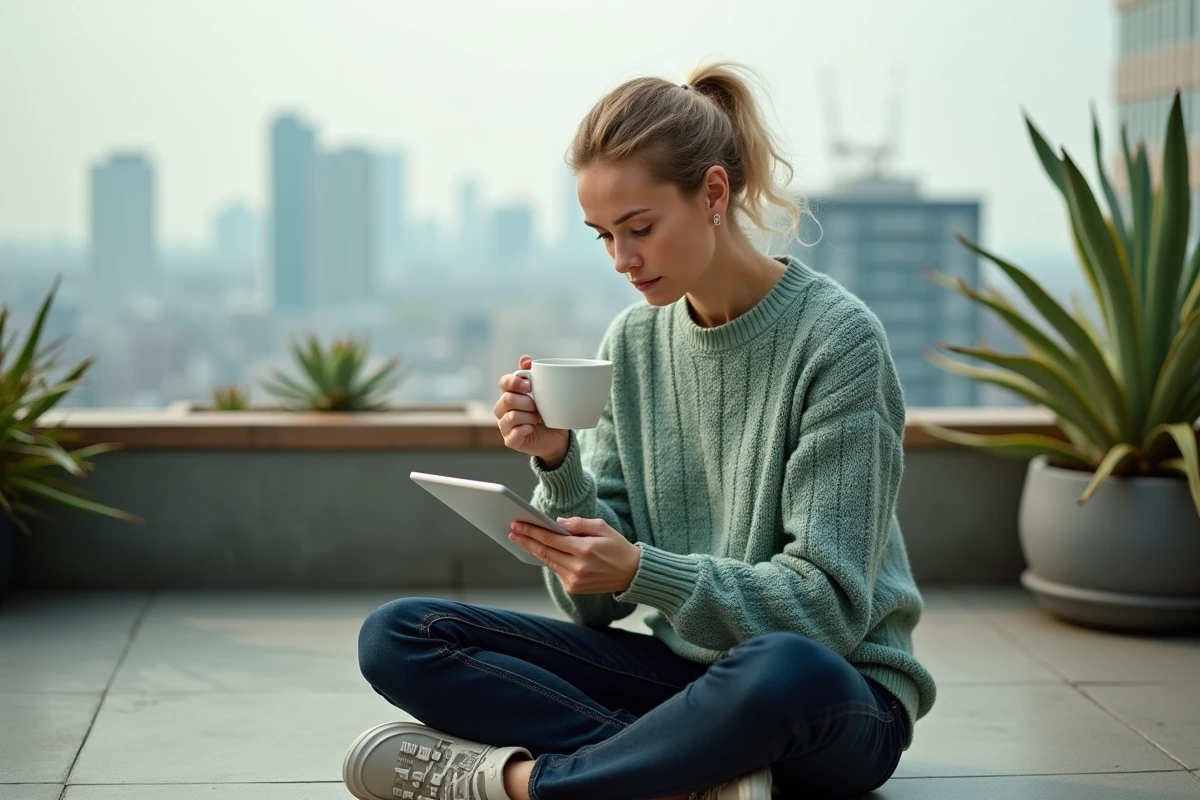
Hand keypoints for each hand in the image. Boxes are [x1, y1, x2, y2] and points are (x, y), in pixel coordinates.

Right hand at [494, 355, 569, 466]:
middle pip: (507, 399)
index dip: (514, 382)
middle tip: (538, 407)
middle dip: (527, 402)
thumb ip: (535, 375)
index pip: (504, 382)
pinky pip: (513, 434)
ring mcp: (504, 425)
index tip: (529, 386)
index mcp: (510, 393)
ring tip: (538, 418)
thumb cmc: (549, 412)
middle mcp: (503, 409)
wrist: (557, 436)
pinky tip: (531, 429)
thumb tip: (525, 359)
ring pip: (511, 416)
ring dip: (528, 417)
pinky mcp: (510, 440)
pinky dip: (525, 429)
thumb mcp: (545, 393)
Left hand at [509, 517, 639, 594]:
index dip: (532, 531)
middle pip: (544, 551)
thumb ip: (578, 524)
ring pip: (548, 562)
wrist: (632, 574)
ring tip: (521, 539)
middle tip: (512, 531)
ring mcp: (574, 581)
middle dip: (526, 540)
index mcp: (585, 550)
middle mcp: (578, 567)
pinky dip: (548, 560)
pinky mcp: (573, 588)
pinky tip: (539, 551)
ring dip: (534, 550)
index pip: (551, 539)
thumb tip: (557, 522)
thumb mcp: (602, 527)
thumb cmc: (618, 547)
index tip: (518, 525)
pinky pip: (556, 571)